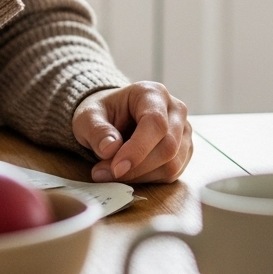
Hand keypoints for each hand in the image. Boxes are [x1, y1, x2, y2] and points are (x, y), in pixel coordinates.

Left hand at [72, 83, 192, 183]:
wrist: (114, 117)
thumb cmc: (103, 114)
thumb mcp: (88, 117)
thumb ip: (97, 130)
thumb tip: (110, 149)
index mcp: (153, 93)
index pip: (156, 123)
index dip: (138, 149)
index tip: (116, 169)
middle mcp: (175, 109)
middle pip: (168, 146)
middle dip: (136, 168)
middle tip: (103, 173)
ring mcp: (183, 130)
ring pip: (172, 164)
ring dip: (140, 176)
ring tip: (112, 172)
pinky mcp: (184, 150)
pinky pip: (172, 174)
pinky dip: (148, 179)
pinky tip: (130, 172)